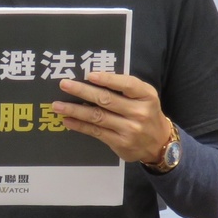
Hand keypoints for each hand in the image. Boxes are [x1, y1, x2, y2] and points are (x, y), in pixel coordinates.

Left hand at [52, 71, 170, 163]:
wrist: (159, 143)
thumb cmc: (146, 112)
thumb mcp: (144, 96)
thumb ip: (125, 86)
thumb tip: (93, 78)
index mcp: (146, 95)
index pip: (127, 84)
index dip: (107, 79)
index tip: (89, 75)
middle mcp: (139, 112)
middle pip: (106, 100)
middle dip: (82, 91)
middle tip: (64, 84)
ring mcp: (129, 129)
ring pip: (97, 116)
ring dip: (75, 110)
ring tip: (57, 105)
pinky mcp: (120, 142)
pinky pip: (96, 131)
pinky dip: (80, 125)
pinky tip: (67, 120)